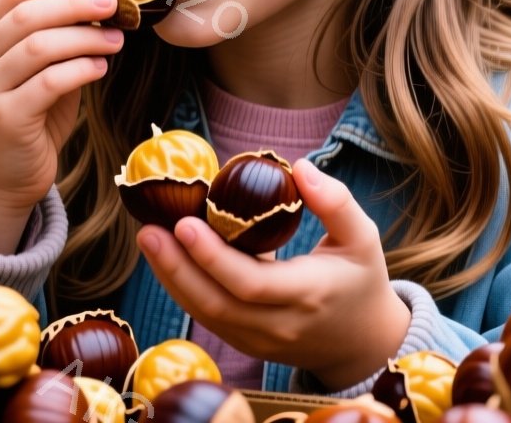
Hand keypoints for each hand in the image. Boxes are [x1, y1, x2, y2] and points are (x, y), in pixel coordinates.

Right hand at [0, 0, 123, 251]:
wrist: (6, 176)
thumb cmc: (33, 116)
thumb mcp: (44, 71)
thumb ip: (62, 40)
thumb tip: (104, 5)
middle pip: (27, 15)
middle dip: (75, 4)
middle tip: (113, 3)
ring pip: (38, 46)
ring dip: (85, 37)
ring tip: (117, 39)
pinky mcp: (5, 117)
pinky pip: (48, 82)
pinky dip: (80, 69)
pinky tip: (101, 67)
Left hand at [138, 159, 410, 391]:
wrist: (362, 344)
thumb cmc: (361, 281)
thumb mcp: (363, 238)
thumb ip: (336, 202)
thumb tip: (300, 166)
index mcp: (309, 295)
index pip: (252, 284)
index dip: (214, 258)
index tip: (184, 223)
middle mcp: (279, 325)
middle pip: (217, 304)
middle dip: (177, 268)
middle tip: (148, 229)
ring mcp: (259, 341)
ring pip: (205, 314)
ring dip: (171, 277)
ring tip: (147, 238)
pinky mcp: (245, 345)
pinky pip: (208, 318)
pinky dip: (183, 289)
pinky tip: (165, 258)